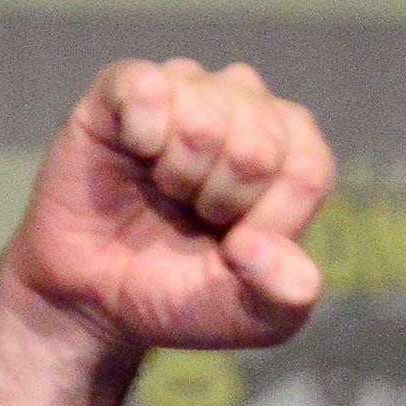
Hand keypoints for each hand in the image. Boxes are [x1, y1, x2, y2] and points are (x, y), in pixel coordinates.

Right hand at [0, 57, 336, 359]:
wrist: (97, 297)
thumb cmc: (183, 293)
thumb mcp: (252, 318)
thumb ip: (286, 295)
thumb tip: (257, 247)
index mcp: (292, 152)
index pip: (307, 169)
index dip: (270, 221)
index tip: (236, 246)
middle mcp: (246, 108)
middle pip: (259, 145)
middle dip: (221, 202)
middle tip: (194, 215)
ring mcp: (186, 90)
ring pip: (204, 117)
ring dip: (178, 176)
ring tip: (165, 190)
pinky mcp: (124, 87)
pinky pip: (147, 87)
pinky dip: (142, 134)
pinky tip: (135, 153)